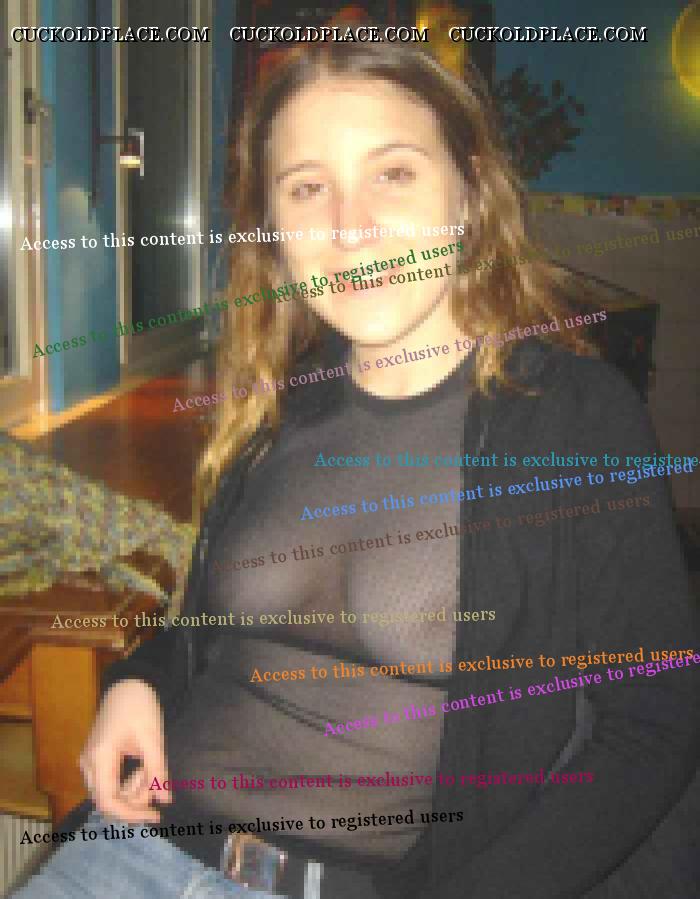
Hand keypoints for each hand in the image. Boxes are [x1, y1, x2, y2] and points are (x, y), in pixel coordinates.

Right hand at [80, 679, 170, 823]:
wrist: (128, 684)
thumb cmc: (140, 706)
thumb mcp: (152, 738)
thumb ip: (157, 770)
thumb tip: (165, 801)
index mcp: (100, 757)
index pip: (108, 801)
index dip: (131, 814)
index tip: (155, 816)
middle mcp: (88, 763)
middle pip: (108, 800)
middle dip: (135, 799)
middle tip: (156, 782)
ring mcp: (89, 762)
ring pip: (110, 792)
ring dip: (133, 789)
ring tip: (149, 769)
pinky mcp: (96, 759)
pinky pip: (110, 782)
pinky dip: (127, 782)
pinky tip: (141, 767)